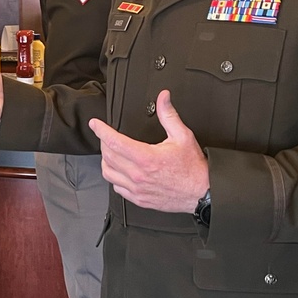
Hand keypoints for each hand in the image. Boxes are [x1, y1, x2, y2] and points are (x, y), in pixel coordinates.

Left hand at [89, 90, 207, 212]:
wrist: (202, 193)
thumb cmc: (193, 168)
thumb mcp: (182, 136)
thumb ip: (169, 115)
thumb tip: (163, 98)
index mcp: (146, 158)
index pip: (114, 141)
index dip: (101, 130)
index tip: (95, 124)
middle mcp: (138, 175)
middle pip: (108, 156)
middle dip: (104, 143)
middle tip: (106, 136)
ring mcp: (137, 189)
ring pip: (108, 173)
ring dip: (106, 160)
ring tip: (110, 152)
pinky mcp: (139, 199)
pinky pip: (117, 188)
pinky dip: (114, 177)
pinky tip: (119, 170)